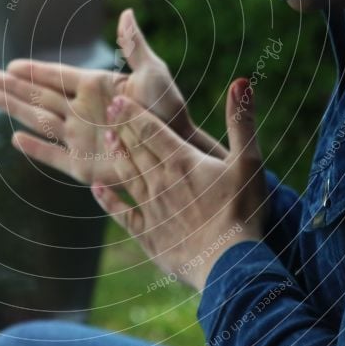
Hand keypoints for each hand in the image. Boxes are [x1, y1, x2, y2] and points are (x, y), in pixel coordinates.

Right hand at [0, 9, 218, 184]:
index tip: (12, 64)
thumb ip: (134, 46)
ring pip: (40, 121)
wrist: (177, 149)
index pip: (57, 76)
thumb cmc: (169, 111)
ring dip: (16, 110)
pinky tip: (16, 139)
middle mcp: (83, 111)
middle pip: (41, 97)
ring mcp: (81, 137)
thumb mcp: (153, 74)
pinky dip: (35, 148)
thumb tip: (126, 12)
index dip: (34, 71)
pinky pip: (53, 156)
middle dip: (15, 87)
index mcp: (96, 87)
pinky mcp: (84, 164)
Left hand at [90, 78, 266, 291]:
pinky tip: (95, 190)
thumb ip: (241, 121)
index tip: (117, 99)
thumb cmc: (242, 211)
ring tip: (106, 139)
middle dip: (121, 128)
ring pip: (127, 175)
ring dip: (116, 156)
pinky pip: (122, 213)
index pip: (151, 131)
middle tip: (106, 112)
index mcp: (182, 162)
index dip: (133, 114)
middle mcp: (160, 181)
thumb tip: (241, 81)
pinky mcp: (147, 235)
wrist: (229, 264)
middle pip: (136, 149)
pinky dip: (108, 200)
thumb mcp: (249, 162)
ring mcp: (151, 208)